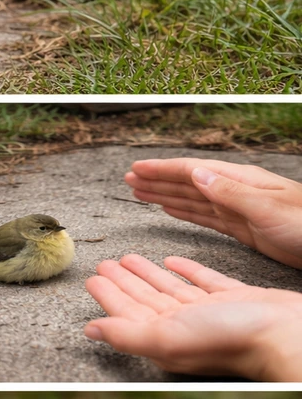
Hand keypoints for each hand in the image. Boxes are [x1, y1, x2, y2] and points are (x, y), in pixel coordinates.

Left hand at [85, 254, 301, 380]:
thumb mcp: (168, 336)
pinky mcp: (235, 300)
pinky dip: (186, 270)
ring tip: (128, 258)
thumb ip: (128, 333)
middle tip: (104, 263)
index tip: (91, 278)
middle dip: (124, 282)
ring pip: (171, 290)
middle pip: (146, 299)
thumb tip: (90, 332)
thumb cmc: (230, 338)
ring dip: (148, 275)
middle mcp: (187, 326)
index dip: (108, 295)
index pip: (128, 311)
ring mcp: (211, 313)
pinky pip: (203, 282)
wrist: (288, 333)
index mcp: (167, 335)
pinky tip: (173, 260)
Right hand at [125, 158, 301, 268]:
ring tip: (141, 193)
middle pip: (188, 182)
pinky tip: (172, 209)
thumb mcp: (268, 209)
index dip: (162, 170)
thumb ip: (230, 192)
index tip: (135, 170)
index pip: (192, 171)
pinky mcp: (245, 229)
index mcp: (240, 181)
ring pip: (193, 199)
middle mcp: (236, 191)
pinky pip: (206, 217)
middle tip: (128, 180)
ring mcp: (240, 209)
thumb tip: (195, 173)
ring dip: (166, 195)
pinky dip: (185, 212)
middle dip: (157, 180)